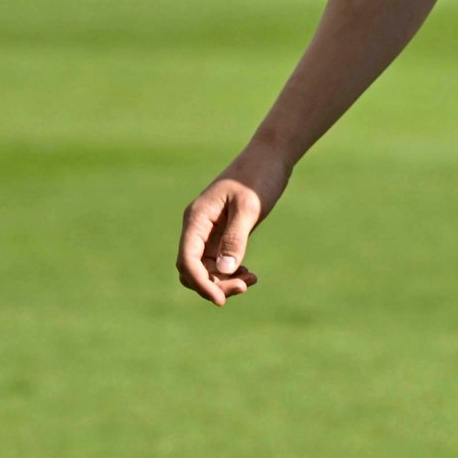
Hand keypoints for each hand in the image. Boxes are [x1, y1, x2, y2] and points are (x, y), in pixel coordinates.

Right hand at [176, 149, 289, 305]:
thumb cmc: (258, 177)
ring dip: (224, 280)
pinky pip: (217, 261)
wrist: (270, 157)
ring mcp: (208, 231)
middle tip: (245, 286)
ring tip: (252, 280)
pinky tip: (249, 274)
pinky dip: (230, 272)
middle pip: (192, 269)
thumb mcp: (249, 208)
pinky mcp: (222, 233)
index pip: (187, 260)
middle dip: (214, 284)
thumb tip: (223, 270)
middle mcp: (197, 226)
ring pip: (205, 268)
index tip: (220, 299)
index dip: (200, 283)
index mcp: (197, 218)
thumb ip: (235, 238)